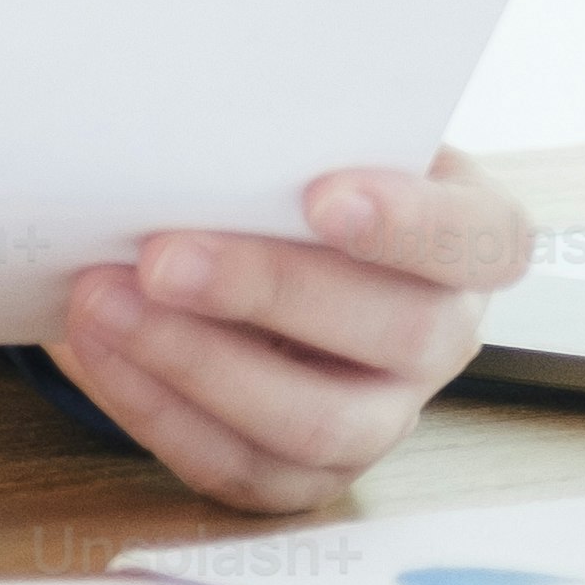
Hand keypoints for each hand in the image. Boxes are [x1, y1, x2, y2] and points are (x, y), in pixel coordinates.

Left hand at [51, 150, 531, 511]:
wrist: (234, 235)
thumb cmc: (277, 168)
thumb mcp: (297, 131)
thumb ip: (281, 126)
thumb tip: (202, 114)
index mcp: (465, 238)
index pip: (485, 240)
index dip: (414, 225)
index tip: (322, 197)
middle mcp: (439, 337)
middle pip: (395, 334)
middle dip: (269, 290)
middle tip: (162, 255)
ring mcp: (382, 416)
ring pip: (317, 423)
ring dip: (198, 364)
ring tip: (103, 301)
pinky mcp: (307, 470)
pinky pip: (242, 467)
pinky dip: (160, 410)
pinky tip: (99, 348)